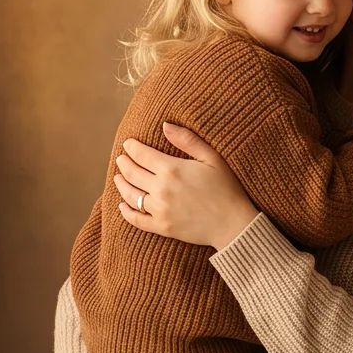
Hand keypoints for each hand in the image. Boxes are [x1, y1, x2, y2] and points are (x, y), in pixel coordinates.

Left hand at [111, 122, 262, 251]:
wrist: (234, 224)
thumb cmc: (227, 188)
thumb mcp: (212, 158)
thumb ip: (187, 140)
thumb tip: (164, 124)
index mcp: (172, 169)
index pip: (141, 154)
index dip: (131, 147)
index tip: (128, 144)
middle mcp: (161, 189)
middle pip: (132, 173)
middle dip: (124, 163)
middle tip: (121, 158)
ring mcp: (160, 210)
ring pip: (130, 195)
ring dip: (121, 184)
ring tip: (118, 177)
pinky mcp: (162, 228)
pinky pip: (137, 220)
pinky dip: (126, 212)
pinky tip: (122, 205)